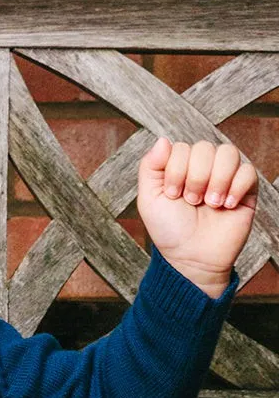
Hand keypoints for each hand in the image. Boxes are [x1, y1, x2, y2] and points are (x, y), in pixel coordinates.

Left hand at [136, 136, 257, 294]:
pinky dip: (236, 187)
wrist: (192, 258)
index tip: (173, 196)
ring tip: (210, 204)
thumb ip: (150, 167)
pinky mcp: (246, 190)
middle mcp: (204, 167)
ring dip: (216, 180)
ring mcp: (226, 177)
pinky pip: (248, 171)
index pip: (182, 147)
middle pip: (205, 148)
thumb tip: (162, 139)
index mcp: (181, 166)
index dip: (176, 171)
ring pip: (228, 153)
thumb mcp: (149, 199)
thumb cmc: (170, 231)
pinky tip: (226, 206)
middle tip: (191, 202)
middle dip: (195, 177)